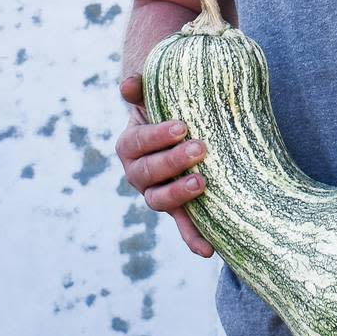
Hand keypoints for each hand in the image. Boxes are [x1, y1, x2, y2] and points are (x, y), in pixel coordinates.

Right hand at [115, 74, 213, 257]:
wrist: (179, 128)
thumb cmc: (166, 108)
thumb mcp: (153, 95)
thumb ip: (140, 88)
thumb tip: (128, 85)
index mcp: (129, 145)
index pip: (137, 142)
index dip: (157, 136)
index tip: (181, 126)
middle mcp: (138, 173)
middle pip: (148, 173)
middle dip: (172, 162)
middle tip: (199, 148)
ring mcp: (156, 194)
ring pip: (159, 200)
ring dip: (178, 195)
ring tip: (201, 184)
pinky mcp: (177, 210)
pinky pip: (182, 225)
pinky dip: (192, 238)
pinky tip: (208, 250)